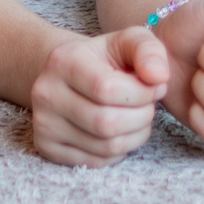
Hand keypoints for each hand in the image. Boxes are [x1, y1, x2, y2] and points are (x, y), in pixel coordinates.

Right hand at [29, 26, 167, 166]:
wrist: (70, 76)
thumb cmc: (106, 59)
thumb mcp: (128, 41)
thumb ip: (148, 50)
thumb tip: (159, 77)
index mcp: (63, 60)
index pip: (107, 89)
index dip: (142, 93)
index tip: (155, 87)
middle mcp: (46, 93)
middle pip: (106, 123)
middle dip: (141, 117)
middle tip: (149, 106)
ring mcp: (44, 123)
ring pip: (105, 146)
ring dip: (135, 136)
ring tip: (137, 117)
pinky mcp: (47, 147)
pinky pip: (96, 162)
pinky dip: (119, 151)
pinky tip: (120, 131)